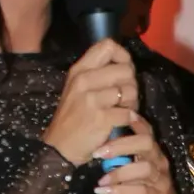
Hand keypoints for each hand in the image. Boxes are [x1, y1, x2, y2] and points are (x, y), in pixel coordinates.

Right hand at [42, 38, 140, 168]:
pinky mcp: (101, 119)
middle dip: (132, 84)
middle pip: (125, 69)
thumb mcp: (77, 88)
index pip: (107, 46)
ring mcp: (92, 100)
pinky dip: (131, 119)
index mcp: (79, 70)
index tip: (124, 70)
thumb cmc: (73, 117)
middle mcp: (84, 81)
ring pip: (130, 91)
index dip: (123, 56)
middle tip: (125, 97)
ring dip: (132, 103)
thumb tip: (125, 64)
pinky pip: (129, 113)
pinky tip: (123, 122)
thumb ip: (96, 73)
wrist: (61, 147)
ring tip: (123, 110)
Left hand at [93, 112, 192, 193]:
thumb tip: (99, 147)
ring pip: (143, 168)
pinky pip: (141, 191)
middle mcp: (159, 162)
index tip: (112, 116)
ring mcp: (161, 180)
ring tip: (101, 180)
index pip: (146, 131)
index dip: (133, 121)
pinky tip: (103, 192)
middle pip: (145, 143)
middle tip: (98, 152)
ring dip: (119, 173)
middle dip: (121, 145)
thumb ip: (120, 160)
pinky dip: (120, 191)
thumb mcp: (132, 174)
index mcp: (153, 153)